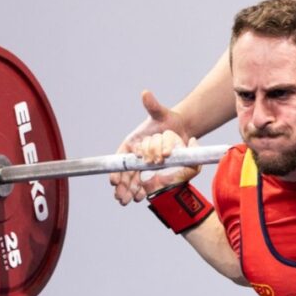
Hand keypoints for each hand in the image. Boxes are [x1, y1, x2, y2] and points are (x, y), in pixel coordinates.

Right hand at [110, 90, 189, 205]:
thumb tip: (146, 94)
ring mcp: (142, 164)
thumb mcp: (161, 113)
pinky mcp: (152, 170)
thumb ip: (153, 106)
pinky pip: (143, 182)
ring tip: (125, 201)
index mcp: (132, 143)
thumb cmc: (168, 120)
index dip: (117, 170)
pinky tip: (139, 198)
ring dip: (129, 191)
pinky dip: (141, 190)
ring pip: (132, 179)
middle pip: (125, 172)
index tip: (114, 180)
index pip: (121, 158)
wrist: (181, 129)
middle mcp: (135, 155)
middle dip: (122, 186)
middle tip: (119, 197)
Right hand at [134, 130, 201, 191]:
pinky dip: (139, 151)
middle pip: (156, 137)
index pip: (168, 135)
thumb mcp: (192, 169)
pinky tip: (142, 158)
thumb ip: (195, 155)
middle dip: (155, 149)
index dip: (166, 143)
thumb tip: (193, 139)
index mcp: (175, 145)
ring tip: (150, 163)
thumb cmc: (178, 180)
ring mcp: (153, 149)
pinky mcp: (143, 155)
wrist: (162, 189)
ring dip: (147, 151)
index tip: (166, 155)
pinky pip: (138, 147)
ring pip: (147, 141)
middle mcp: (163, 145)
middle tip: (158, 162)